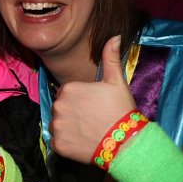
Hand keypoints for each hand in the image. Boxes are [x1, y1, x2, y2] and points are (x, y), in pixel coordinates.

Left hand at [49, 35, 136, 163]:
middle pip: (60, 108)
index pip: (66, 93)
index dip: (80, 100)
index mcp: (68, 89)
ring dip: (68, 128)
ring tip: (87, 131)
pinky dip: (67, 143)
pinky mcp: (57, 144)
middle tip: (91, 119)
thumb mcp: (117, 82)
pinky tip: (82, 142)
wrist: (125, 143)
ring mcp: (57, 126)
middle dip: (72, 113)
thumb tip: (114, 36)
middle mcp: (58, 106)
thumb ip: (110, 58)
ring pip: (58, 124)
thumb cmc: (121, 110)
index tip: (93, 107)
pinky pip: (57, 142)